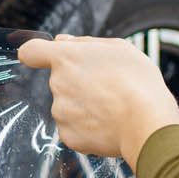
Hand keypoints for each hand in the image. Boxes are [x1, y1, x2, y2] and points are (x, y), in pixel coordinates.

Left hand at [15, 34, 178, 163]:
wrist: (147, 123)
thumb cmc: (138, 81)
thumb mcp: (120, 48)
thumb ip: (85, 42)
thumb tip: (63, 41)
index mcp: (65, 58)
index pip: (31, 51)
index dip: (37, 54)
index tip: (44, 58)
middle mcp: (57, 85)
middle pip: (60, 81)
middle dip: (78, 82)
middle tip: (108, 87)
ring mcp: (60, 112)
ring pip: (68, 106)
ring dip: (84, 106)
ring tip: (112, 108)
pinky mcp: (68, 136)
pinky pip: (74, 128)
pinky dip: (88, 127)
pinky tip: (108, 125)